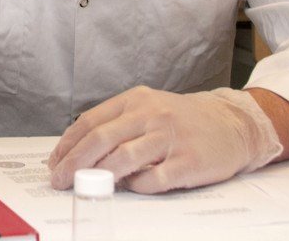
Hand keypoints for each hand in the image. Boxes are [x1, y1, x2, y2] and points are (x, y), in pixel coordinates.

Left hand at [48, 86, 282, 193]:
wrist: (234, 123)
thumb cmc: (184, 120)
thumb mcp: (149, 109)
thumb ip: (118, 124)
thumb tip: (79, 150)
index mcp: (136, 101)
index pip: (91, 122)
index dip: (68, 145)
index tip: (54, 163)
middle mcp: (151, 115)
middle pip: (101, 139)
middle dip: (74, 162)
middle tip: (60, 180)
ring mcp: (170, 138)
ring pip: (124, 158)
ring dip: (99, 176)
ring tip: (85, 187)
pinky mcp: (188, 162)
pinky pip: (154, 178)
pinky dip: (136, 185)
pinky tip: (130, 187)